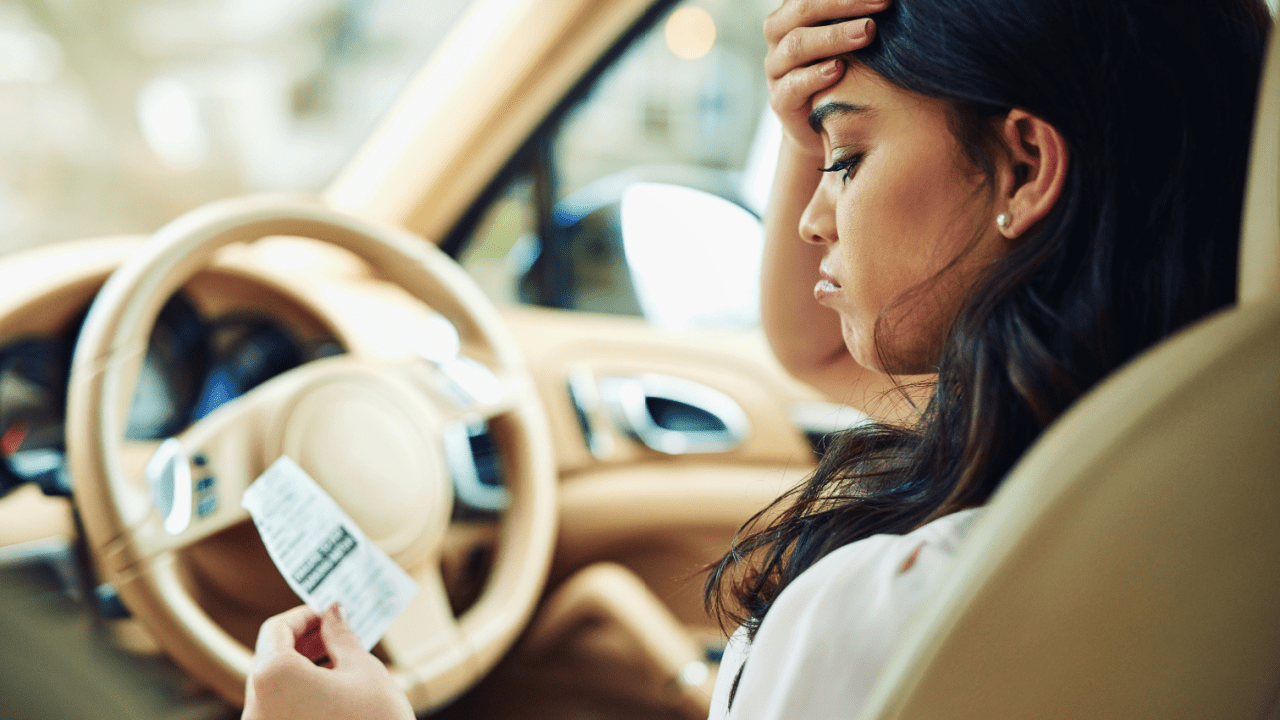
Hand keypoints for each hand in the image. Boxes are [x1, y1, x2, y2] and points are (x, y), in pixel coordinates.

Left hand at [242, 604, 414, 719]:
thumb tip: (334, 611)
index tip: (329, 614)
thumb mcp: (363, 670)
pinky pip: (277, 710)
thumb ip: (341, 635)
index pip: (276, 629)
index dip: (305, 615)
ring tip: (339, 666)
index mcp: (272, 676)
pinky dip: (297, 696)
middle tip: (336, 634)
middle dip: (303, 642)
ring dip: (300, 669)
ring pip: (272, 687)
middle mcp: (254, 705)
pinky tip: (330, 695)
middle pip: (270, 658)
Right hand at [764, 0, 889, 156]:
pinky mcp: (780, 101)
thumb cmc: (843, 77)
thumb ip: (860, 21)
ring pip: (795, 45)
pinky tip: (839, 69)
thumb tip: (889, 2)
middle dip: (843, 4)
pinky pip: (792, 85)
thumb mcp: (851, 43)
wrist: (820, 130)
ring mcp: (776, 70)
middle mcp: (780, 38)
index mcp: (795, 16)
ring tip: (867, 32)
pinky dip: (815, 76)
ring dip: (833, 37)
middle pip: (801, 11)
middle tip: (882, 3)